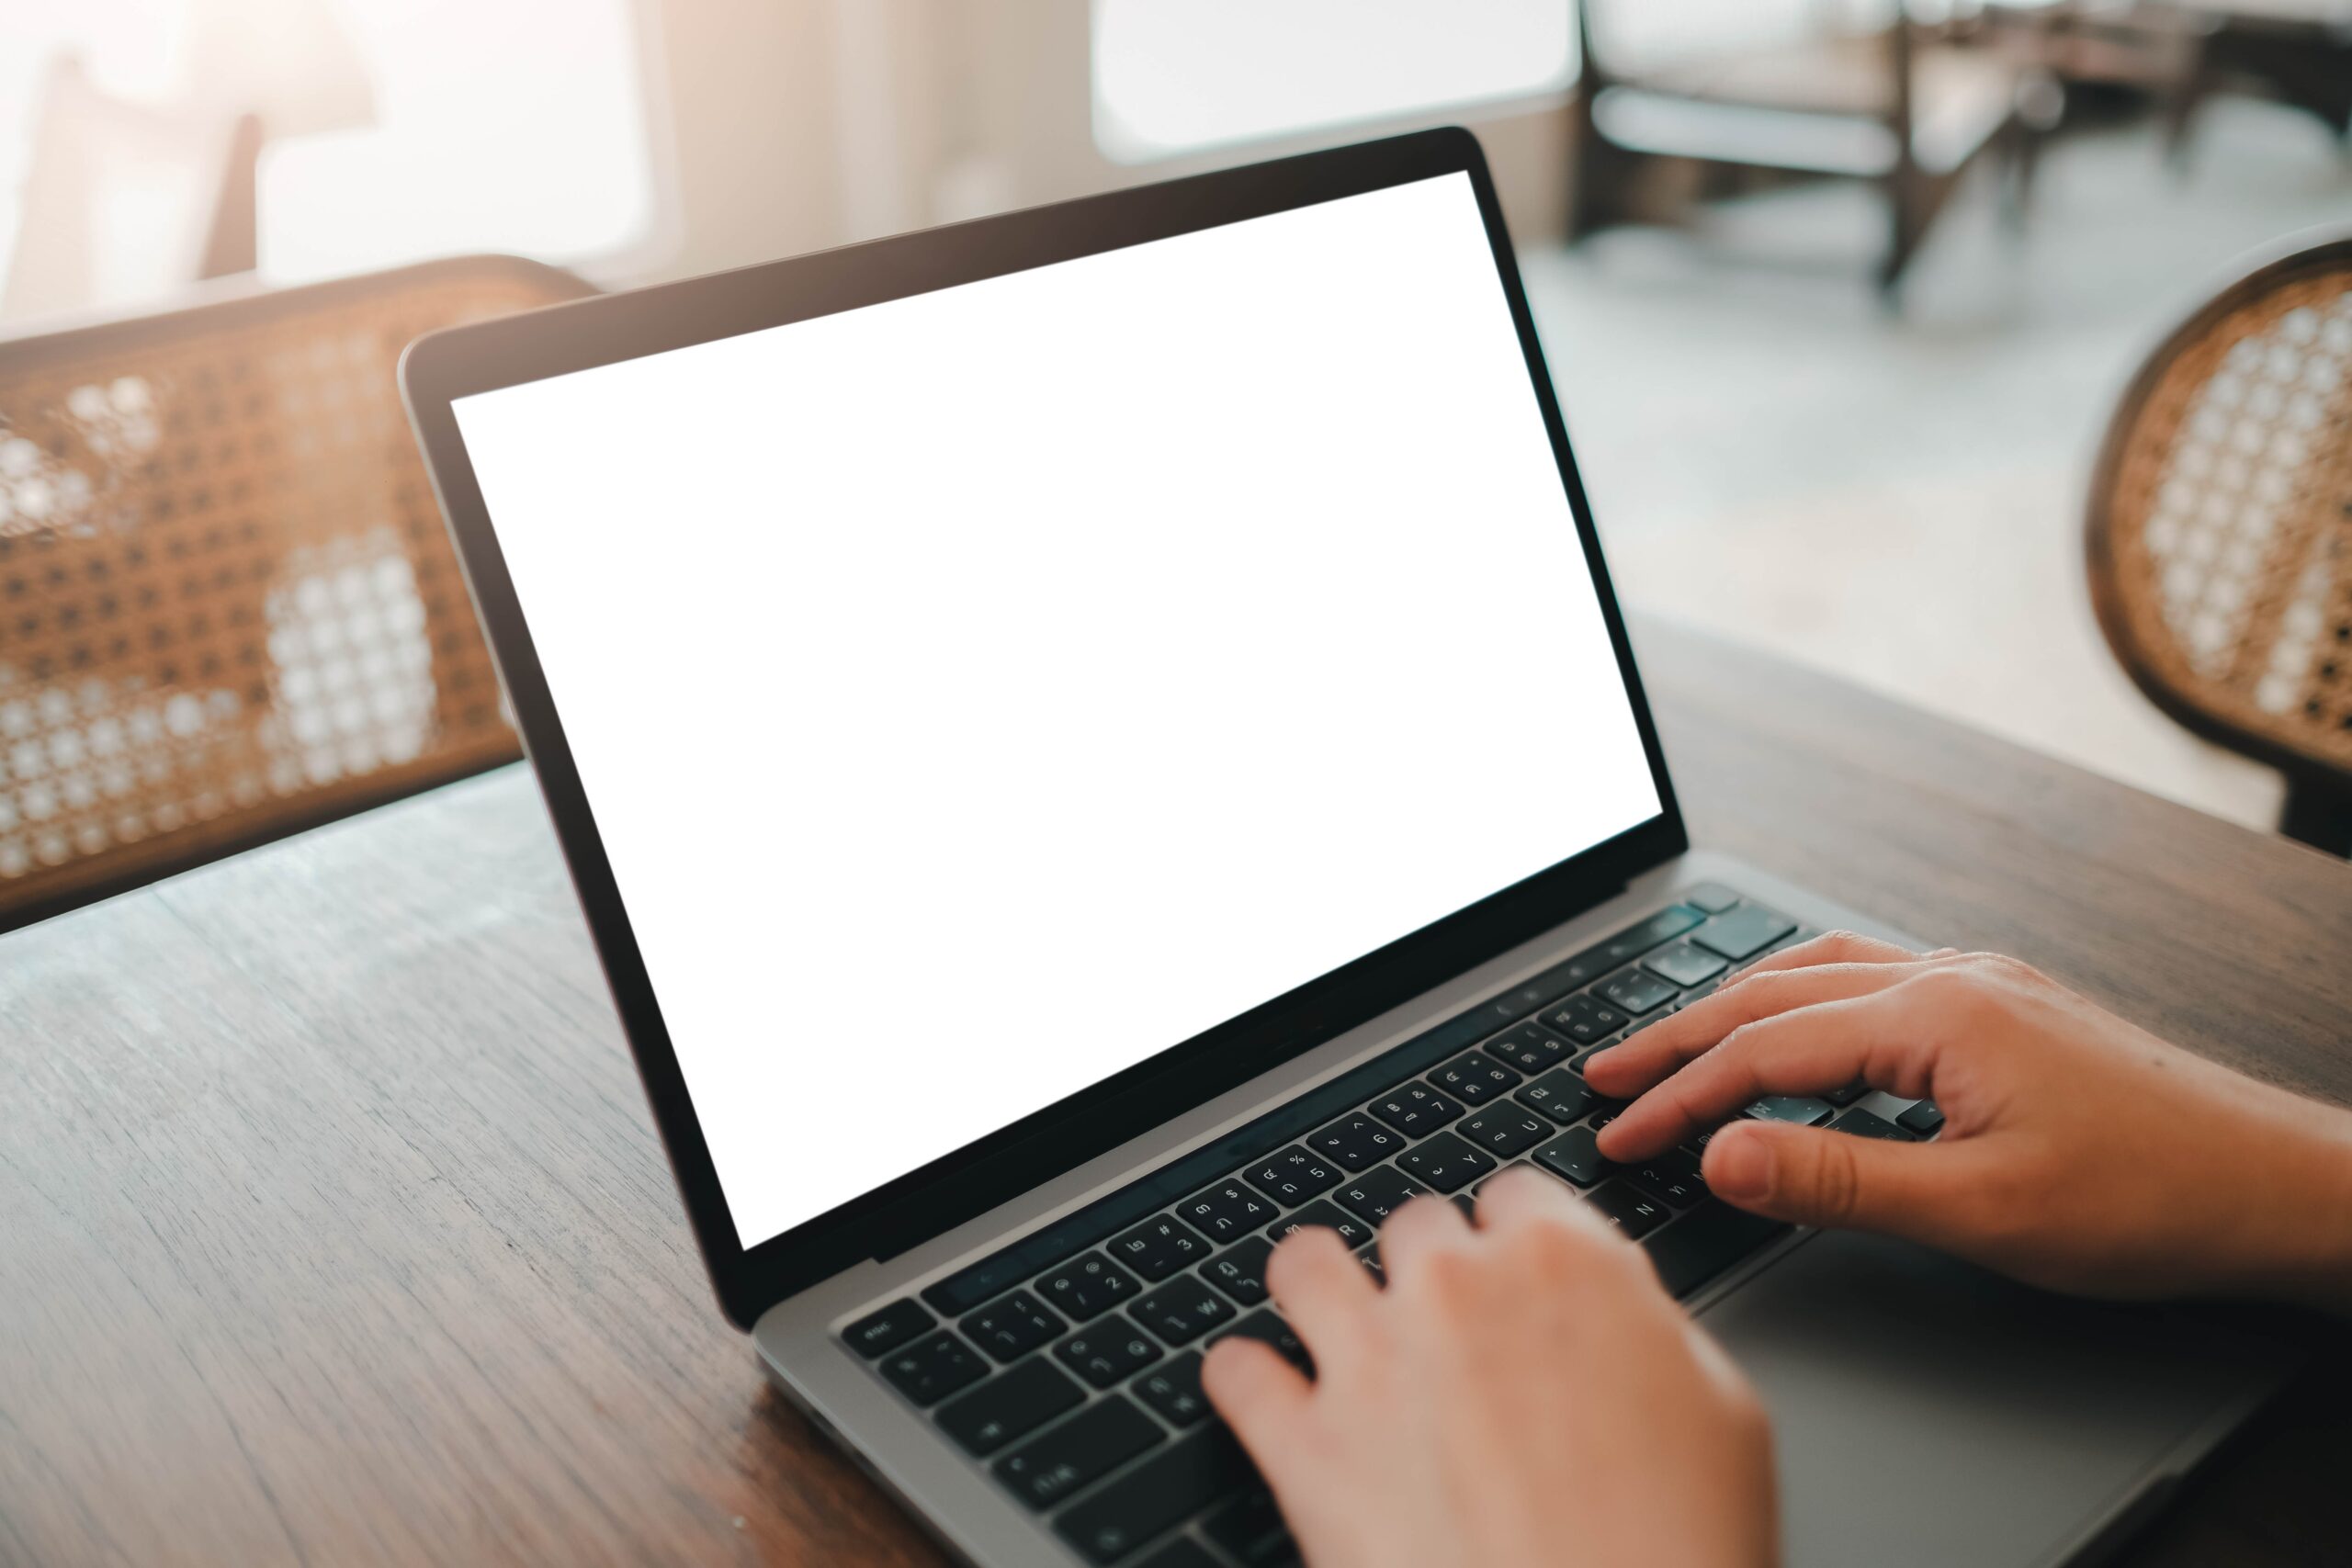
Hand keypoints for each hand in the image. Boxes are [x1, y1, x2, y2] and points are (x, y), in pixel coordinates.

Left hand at [1202, 1167, 1776, 1567]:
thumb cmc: (1681, 1548)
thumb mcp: (1725, 1413)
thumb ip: (1650, 1328)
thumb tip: (1617, 1309)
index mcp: (1565, 1264)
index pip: (1515, 1196)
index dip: (1516, 1244)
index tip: (1512, 1276)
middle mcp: (1456, 1289)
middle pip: (1413, 1228)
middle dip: (1428, 1275)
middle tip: (1446, 1337)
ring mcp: (1369, 1362)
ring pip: (1303, 1264)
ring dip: (1317, 1289)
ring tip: (1328, 1324)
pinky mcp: (1304, 1448)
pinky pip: (1235, 1373)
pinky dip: (1243, 1381)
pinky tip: (1260, 1394)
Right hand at [1587, 934, 2351, 1308]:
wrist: (2276, 1183)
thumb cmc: (2151, 1200)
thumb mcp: (1981, 1210)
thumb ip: (1839, 1180)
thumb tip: (1722, 1156)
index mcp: (1935, 1014)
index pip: (1763, 1049)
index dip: (1677, 1097)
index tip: (1616, 1138)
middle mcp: (1950, 976)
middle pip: (1773, 992)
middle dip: (1676, 1037)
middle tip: (1601, 1078)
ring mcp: (1980, 982)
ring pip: (1818, 972)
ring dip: (1733, 1009)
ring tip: (1668, 1044)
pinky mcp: (2004, 1003)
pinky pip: (1869, 978)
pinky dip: (1799, 1000)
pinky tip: (1793, 1027)